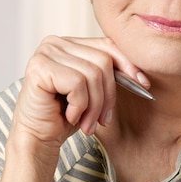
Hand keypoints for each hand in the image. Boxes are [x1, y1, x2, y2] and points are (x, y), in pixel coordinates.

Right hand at [11, 35, 147, 145]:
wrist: (38, 139)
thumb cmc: (65, 115)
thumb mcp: (93, 90)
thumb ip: (108, 74)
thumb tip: (141, 75)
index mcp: (69, 43)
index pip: (106, 45)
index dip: (128, 64)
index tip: (143, 84)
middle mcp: (55, 42)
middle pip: (103, 60)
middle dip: (108, 96)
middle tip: (102, 120)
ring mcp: (46, 53)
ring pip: (93, 74)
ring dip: (94, 106)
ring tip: (86, 122)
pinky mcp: (40, 67)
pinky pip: (77, 84)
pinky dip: (79, 106)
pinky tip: (69, 115)